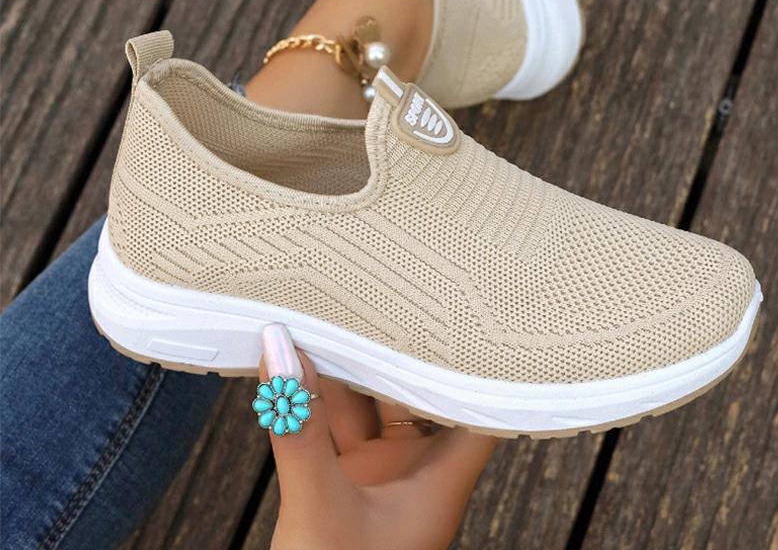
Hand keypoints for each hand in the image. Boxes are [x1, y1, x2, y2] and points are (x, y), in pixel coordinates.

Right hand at [259, 325, 498, 549]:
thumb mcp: (317, 508)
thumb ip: (298, 427)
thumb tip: (278, 350)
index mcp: (442, 480)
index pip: (483, 405)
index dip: (483, 358)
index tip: (471, 308)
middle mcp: (417, 470)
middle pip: (418, 390)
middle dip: (397, 345)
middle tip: (382, 286)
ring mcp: (378, 474)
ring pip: (369, 402)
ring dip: (348, 364)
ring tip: (333, 306)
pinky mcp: (341, 480)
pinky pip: (332, 422)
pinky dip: (316, 392)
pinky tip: (300, 353)